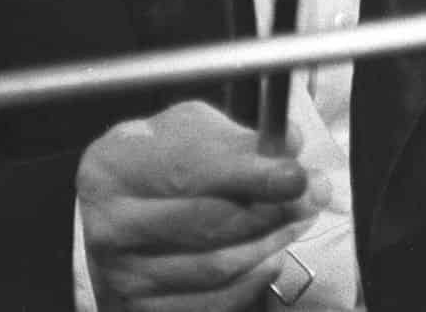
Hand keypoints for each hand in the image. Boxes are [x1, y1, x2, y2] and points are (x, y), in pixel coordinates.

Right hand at [77, 99, 325, 311]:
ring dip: (271, 242)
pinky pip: (216, 302)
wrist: (115, 219)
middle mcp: (110, 226)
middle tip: (314, 193)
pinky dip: (254, 279)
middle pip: (209, 223)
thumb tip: (289, 144)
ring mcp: (124, 277)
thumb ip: (236, 137)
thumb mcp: (187, 131)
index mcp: (113, 166)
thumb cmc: (156, 164)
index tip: (297, 174)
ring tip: (298, 217)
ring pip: (218, 266)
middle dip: (272, 208)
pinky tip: (270, 253)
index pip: (191, 171)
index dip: (250, 174)